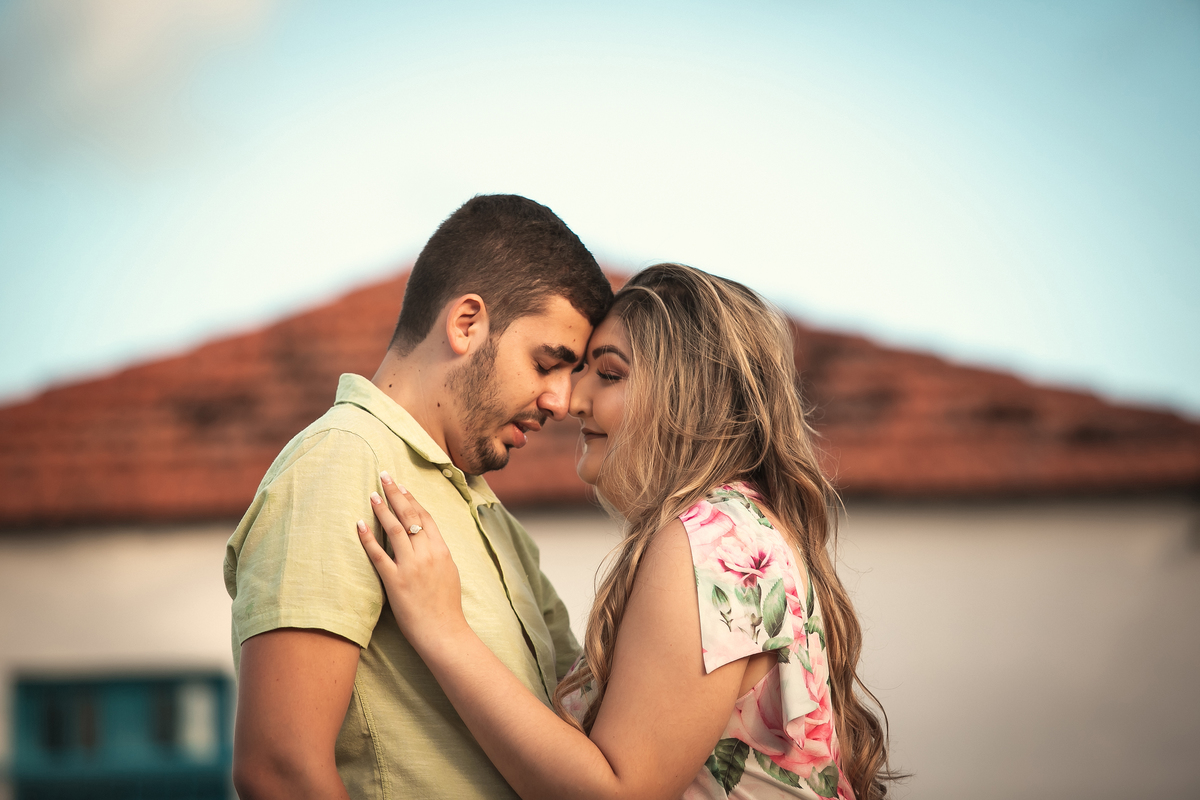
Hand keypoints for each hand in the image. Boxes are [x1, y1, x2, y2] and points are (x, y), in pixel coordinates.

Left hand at [357, 472, 469, 652]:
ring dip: (382, 509)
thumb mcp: (449, 572)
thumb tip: (427, 539)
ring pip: (395, 530)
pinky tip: (359, 525)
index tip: (402, 485)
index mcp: (442, 550)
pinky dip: (368, 538)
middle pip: (410, 516)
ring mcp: (411, 567)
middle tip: (384, 475)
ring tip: (372, 494)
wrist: (444, 632)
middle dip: (396, 494)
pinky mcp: (395, 582)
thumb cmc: (447, 606)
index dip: (412, 498)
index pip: (425, 516)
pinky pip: (378, 555)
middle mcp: (427, 554)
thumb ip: (438, 553)